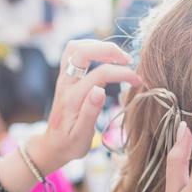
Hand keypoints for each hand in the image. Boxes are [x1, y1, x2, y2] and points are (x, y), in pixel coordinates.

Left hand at [28, 40, 140, 173]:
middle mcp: (65, 84)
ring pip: (75, 47)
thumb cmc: (70, 144)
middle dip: (108, 49)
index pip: (99, 75)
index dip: (122, 73)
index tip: (138, 80)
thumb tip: (100, 90)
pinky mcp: (65, 77)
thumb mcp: (81, 136)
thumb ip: (90, 113)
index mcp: (72, 99)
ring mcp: (63, 78)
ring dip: (98, 45)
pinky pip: (74, 53)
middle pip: (81, 51)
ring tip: (118, 56)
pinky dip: (92, 48)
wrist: (52, 146)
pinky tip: (106, 57)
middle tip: (128, 60)